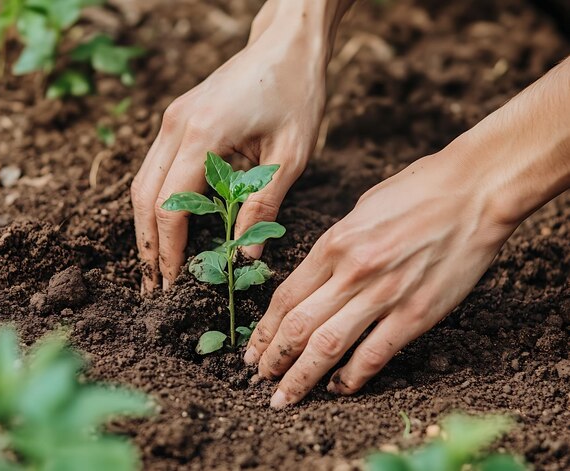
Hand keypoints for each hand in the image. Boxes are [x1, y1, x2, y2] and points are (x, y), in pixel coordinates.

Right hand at [131, 0, 352, 291]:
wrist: (286, 42)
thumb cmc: (296, 92)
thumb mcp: (290, 155)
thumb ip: (263, 205)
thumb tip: (246, 254)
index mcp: (202, 135)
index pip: (171, 206)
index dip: (169, 251)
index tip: (173, 286)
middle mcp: (175, 127)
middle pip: (144, 198)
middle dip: (148, 247)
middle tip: (155, 289)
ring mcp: (171, 121)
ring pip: (143, 184)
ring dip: (147, 227)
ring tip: (158, 266)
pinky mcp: (177, 120)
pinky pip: (155, 169)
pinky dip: (157, 203)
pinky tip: (169, 228)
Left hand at [244, 56, 569, 407]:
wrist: (474, 191)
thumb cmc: (418, 191)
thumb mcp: (361, 209)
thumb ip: (336, 246)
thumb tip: (317, 276)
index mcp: (334, 244)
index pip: (286, 298)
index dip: (264, 329)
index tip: (253, 349)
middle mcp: (352, 272)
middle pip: (298, 326)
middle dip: (273, 358)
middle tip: (259, 379)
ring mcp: (384, 295)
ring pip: (329, 346)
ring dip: (301, 376)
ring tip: (284, 396)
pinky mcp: (417, 313)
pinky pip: (375, 354)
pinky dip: (353, 377)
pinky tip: (339, 388)